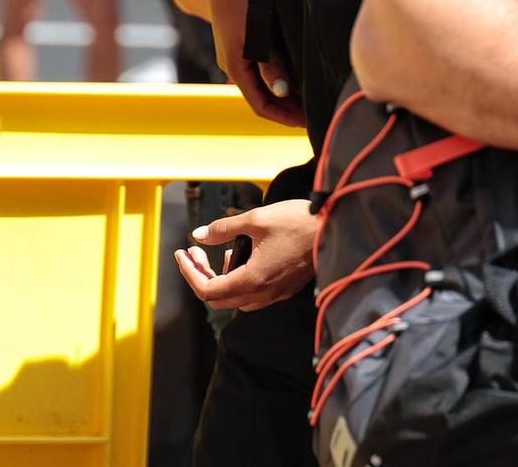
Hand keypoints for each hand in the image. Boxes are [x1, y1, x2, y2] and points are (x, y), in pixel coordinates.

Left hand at [175, 199, 317, 310]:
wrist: (335, 228)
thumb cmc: (298, 222)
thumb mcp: (256, 219)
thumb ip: (224, 229)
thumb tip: (199, 235)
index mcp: (251, 280)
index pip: (207, 290)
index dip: (189, 273)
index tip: (182, 253)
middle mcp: (262, 294)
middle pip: (219, 299)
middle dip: (202, 275)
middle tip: (196, 251)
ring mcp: (275, 294)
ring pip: (237, 298)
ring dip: (223, 279)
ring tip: (225, 250)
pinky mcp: (286, 288)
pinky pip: (254, 294)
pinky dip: (241, 279)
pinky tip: (246, 256)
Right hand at [208, 0, 305, 126]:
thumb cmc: (241, 2)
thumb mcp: (255, 35)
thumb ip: (267, 65)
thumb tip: (281, 92)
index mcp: (235, 67)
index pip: (260, 105)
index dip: (283, 117)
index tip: (307, 123)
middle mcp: (235, 64)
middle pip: (263, 97)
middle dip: (287, 109)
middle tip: (313, 113)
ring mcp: (238, 54)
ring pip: (263, 84)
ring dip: (284, 94)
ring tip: (309, 98)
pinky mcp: (244, 42)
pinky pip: (261, 70)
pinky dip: (279, 78)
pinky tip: (296, 75)